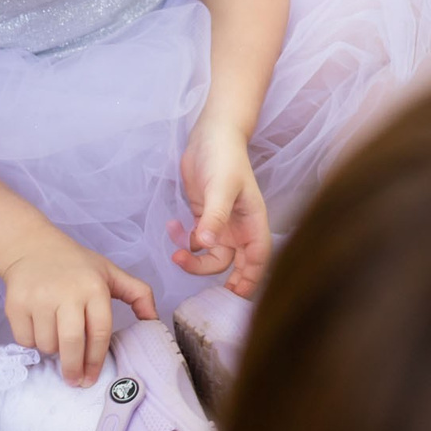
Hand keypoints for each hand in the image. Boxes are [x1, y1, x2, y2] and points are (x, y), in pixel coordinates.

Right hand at [0, 235, 158, 383]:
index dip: (96, 359)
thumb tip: (153, 321)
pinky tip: (39, 329)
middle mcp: (66, 293)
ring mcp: (39, 298)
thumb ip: (138, 295)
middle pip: (71, 344)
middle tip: (75, 381)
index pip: (99, 332)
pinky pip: (25, 340)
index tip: (92, 378)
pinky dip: (32, 342)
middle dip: (74, 368)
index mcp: (94, 287)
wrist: (33, 247)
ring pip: (47, 345)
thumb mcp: (111, 273)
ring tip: (57, 340)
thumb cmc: (77, 266)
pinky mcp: (15, 304)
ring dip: (53, 351)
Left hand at [171, 118, 271, 297]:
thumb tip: (206, 245)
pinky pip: (197, 241)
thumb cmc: (223, 157)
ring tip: (176, 254)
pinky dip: (185, 242)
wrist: (210, 133)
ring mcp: (222, 223)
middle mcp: (240, 226)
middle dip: (222, 281)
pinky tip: (172, 228)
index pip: (258, 258)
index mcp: (253, 220)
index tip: (234, 297)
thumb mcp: (220, 186)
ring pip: (214, 256)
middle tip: (201, 296)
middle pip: (238, 264)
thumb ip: (214, 217)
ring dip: (195, 261)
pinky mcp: (205, 217)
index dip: (251, 280)